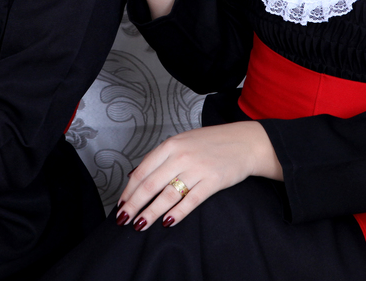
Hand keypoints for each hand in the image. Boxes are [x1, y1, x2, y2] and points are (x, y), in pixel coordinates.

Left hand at [114, 121, 281, 230]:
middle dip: (134, 204)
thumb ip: (161, 157)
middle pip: (150, 185)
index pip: (142, 170)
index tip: (121, 203)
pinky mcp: (212, 182)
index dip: (129, 190)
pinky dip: (176, 214)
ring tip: (140, 224)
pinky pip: (190, 201)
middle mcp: (181, 155)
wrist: (244, 142)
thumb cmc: (211, 142)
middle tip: (123, 219)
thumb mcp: (183, 141)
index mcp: (171, 144)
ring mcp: (197, 169)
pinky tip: (167, 222)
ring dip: (151, 213)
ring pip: (167, 196)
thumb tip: (136, 176)